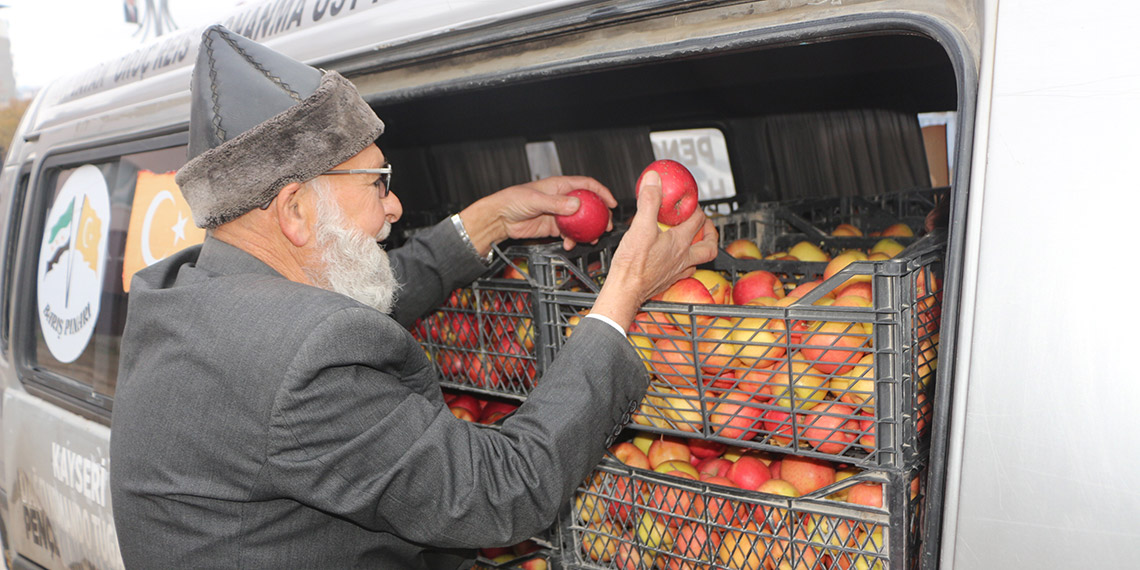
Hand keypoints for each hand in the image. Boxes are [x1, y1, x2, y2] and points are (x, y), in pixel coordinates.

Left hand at [457, 176, 616, 253]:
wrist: (500, 218)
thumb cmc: (514, 200)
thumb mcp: (536, 200)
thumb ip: (557, 203)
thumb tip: (576, 205)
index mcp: (561, 186)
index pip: (587, 185)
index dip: (601, 192)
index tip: (611, 203)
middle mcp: (562, 199)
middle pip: (588, 205)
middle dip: (599, 215)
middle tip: (606, 225)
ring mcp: (559, 214)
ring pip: (580, 222)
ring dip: (588, 230)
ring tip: (593, 238)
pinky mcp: (553, 227)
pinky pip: (568, 233)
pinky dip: (572, 239)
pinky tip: (571, 244)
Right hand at [589, 171, 718, 329]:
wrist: (625, 291)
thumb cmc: (633, 265)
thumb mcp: (640, 226)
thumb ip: (649, 201)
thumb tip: (654, 180)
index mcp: (679, 243)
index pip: (697, 220)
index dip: (696, 208)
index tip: (690, 203)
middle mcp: (683, 258)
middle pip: (709, 246)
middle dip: (710, 233)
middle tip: (706, 225)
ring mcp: (677, 272)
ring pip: (699, 261)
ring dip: (700, 250)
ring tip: (695, 242)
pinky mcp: (668, 281)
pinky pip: (685, 272)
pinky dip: (686, 264)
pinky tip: (678, 262)